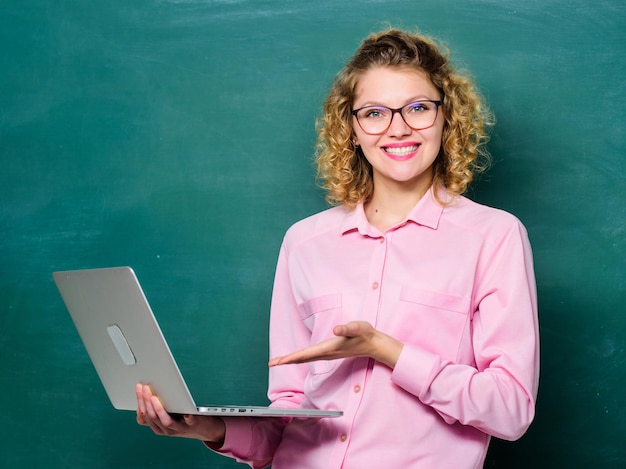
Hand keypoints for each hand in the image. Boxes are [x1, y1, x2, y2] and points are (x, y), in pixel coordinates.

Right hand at [136, 384, 225, 444]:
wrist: (204, 429)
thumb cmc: (184, 419)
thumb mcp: (166, 416)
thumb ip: (155, 410)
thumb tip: (143, 397)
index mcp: (158, 426)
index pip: (143, 415)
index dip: (139, 401)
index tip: (139, 388)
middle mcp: (167, 429)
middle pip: (152, 417)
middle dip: (146, 401)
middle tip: (145, 388)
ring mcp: (179, 428)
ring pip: (165, 421)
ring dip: (158, 408)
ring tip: (154, 397)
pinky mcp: (193, 425)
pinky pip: (188, 422)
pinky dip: (186, 417)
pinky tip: (184, 411)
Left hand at [268, 321, 402, 368]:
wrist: (375, 344)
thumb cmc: (366, 334)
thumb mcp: (359, 328)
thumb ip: (348, 328)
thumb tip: (337, 329)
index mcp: (329, 348)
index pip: (305, 354)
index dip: (290, 358)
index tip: (278, 362)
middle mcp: (326, 353)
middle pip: (302, 358)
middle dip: (286, 361)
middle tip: (271, 363)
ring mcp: (328, 354)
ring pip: (306, 358)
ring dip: (292, 359)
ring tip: (279, 361)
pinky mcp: (330, 352)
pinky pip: (311, 356)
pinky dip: (301, 357)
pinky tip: (297, 357)